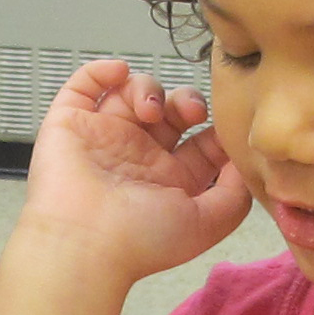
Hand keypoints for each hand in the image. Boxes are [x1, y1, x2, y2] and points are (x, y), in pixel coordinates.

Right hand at [20, 60, 251, 282]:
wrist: (85, 244)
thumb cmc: (141, 241)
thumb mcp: (207, 223)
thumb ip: (235, 194)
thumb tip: (243, 163)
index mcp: (167, 179)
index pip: (198, 141)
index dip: (214, 128)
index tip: (224, 126)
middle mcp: (136, 156)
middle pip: (169, 110)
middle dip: (185, 101)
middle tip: (190, 112)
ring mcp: (103, 137)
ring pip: (131, 93)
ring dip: (148, 88)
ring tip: (149, 110)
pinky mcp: (71, 124)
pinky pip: (83, 85)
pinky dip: (101, 70)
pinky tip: (119, 73)